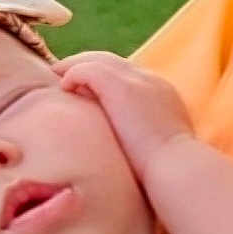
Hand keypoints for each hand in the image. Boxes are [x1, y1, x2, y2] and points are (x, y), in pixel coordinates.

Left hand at [54, 51, 194, 178]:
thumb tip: (138, 159)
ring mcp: (135, 80)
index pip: (132, 78)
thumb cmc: (169, 174)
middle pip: (115, 62)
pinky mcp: (119, 86)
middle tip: (68, 74)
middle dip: (91, 66)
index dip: (110, 81)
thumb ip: (149, 144)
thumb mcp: (162, 152)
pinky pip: (89, 69)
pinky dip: (74, 73)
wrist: (174, 167)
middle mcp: (150, 80)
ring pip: (100, 60)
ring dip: (76, 65)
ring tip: (58, 74)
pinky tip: (63, 86)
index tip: (92, 91)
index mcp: (163, 95)